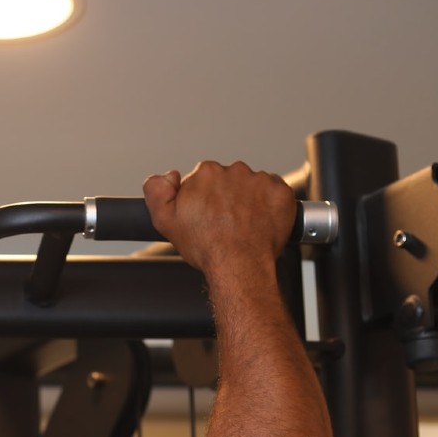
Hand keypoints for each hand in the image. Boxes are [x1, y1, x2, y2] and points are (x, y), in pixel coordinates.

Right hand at [142, 161, 293, 275]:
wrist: (239, 265)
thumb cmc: (206, 247)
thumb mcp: (164, 221)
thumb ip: (156, 191)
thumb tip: (165, 176)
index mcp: (207, 173)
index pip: (204, 178)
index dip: (204, 199)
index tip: (206, 215)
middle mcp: (234, 171)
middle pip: (229, 181)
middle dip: (228, 198)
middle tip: (225, 223)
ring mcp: (260, 181)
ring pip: (252, 187)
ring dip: (248, 202)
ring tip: (243, 226)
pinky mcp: (281, 192)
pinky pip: (274, 194)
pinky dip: (269, 206)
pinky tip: (259, 223)